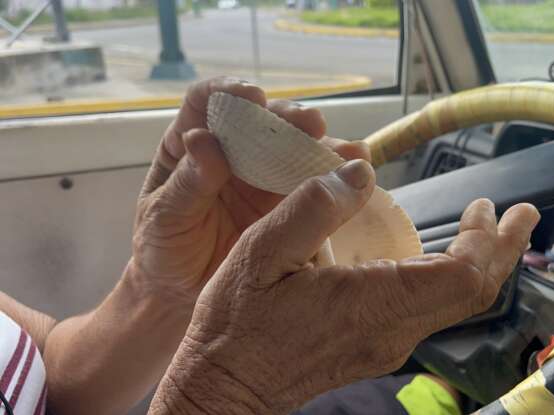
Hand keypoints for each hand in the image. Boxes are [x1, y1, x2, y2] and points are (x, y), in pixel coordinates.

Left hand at [129, 77, 368, 307]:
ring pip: (295, 148)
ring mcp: (263, 177)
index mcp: (190, 145)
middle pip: (261, 121)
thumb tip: (203, 141)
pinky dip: (337, 174)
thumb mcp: (164, 219)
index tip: (251, 96)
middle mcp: (232, 153)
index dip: (229, 92)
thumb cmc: (164, 251)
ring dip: (322, 144)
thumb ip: (184, 185)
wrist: (184, 297)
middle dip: (288, 117)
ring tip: (350, 151)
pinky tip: (357, 170)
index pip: (206, 103)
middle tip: (310, 124)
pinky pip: (315, 183)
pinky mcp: (289, 203)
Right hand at [150, 159, 539, 413]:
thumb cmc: (238, 326)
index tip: (496, 207)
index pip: (461, 276)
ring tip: (484, 226)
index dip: (489, 241)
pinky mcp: (375, 345)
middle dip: (502, 250)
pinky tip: (437, 256)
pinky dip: (448, 277)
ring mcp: (387, 342)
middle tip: (519, 214)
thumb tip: (361, 173)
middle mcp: (392, 330)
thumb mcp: (262, 252)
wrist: (225, 388)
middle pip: (472, 293)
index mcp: (373, 304)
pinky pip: (430, 310)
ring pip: (455, 304)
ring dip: (478, 262)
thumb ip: (313, 207)